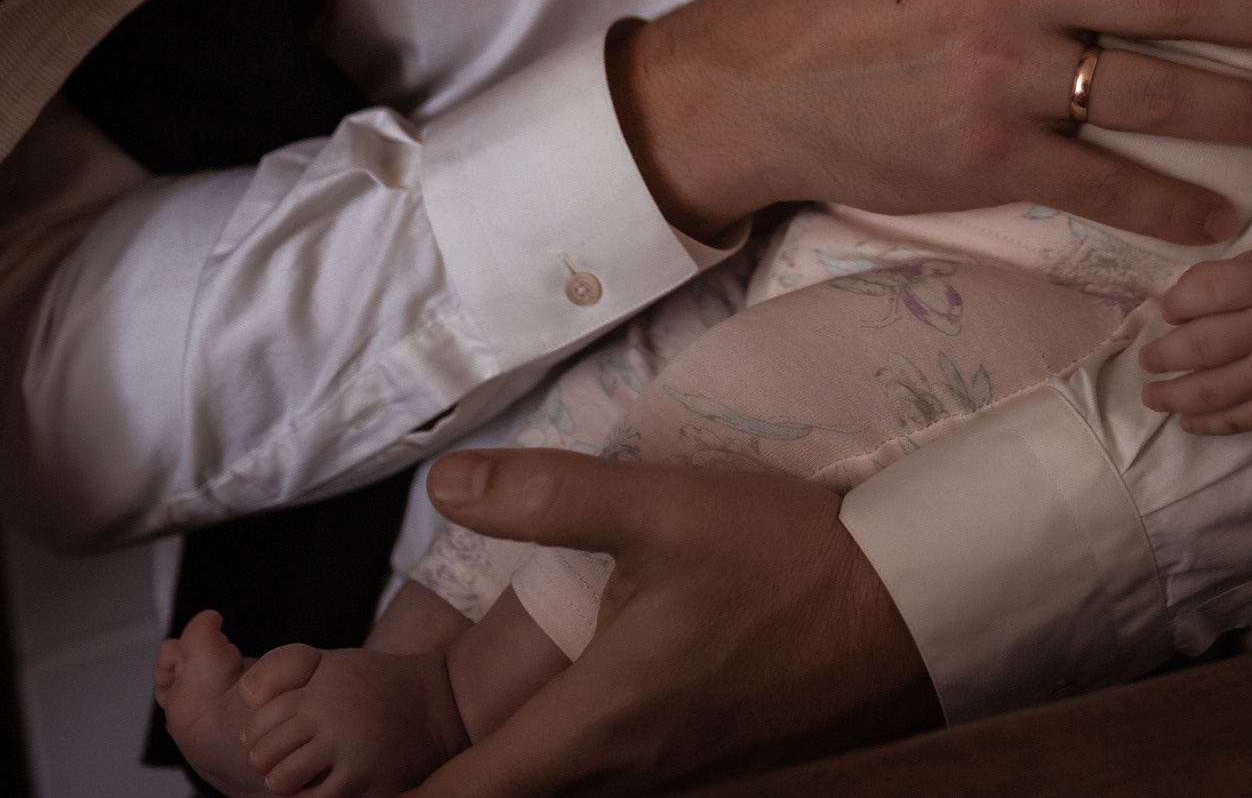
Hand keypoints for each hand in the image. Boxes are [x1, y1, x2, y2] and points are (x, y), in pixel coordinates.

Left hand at [401, 449, 938, 796]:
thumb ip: (547, 496)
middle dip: (442, 786)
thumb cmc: (792, 560)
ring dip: (506, 777)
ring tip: (461, 748)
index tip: (337, 775)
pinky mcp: (711, 772)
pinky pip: (612, 789)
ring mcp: (674, 782)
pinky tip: (559, 729)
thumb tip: (443, 485)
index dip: (388, 797)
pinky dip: (564, 774)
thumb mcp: (665, 508)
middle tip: (366, 760)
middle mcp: (625, 774)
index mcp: (596, 724)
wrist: (914, 608)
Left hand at [1139, 246, 1251, 433]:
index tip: (1165, 311)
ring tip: (1152, 396)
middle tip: (1146, 360)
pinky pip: (1239, 419)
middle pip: (1203, 345)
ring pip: (1214, 390)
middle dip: (1163, 356)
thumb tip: (1169, 311)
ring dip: (1173, 396)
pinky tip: (1185, 420)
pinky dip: (1207, 424)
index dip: (1177, 302)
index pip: (1209, 290)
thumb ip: (1216, 280)